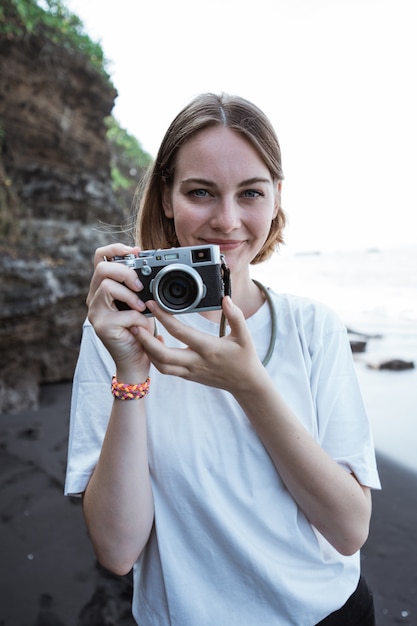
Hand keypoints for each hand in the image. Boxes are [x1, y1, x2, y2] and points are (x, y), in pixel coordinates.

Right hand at [86, 244, 154, 377]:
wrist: (135, 361)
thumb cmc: (139, 331)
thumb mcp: (141, 303)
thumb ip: (139, 286)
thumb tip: (151, 265)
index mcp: (102, 288)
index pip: (100, 258)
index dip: (116, 248)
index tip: (136, 251)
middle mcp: (94, 299)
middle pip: (101, 268)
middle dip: (125, 272)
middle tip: (140, 285)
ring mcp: (95, 313)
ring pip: (107, 287)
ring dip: (130, 295)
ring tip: (142, 307)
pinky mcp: (102, 327)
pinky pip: (123, 313)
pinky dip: (138, 318)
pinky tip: (141, 326)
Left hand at [137, 296, 264, 393]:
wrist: (245, 384)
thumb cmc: (244, 358)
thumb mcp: (245, 336)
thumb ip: (236, 316)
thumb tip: (226, 299)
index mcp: (208, 349)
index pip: (181, 332)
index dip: (164, 318)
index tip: (153, 305)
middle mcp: (196, 362)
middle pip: (163, 355)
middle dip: (145, 340)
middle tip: (135, 324)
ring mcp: (190, 371)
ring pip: (160, 365)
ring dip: (147, 350)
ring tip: (140, 334)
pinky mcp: (188, 375)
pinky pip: (166, 369)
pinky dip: (155, 357)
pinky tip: (155, 343)